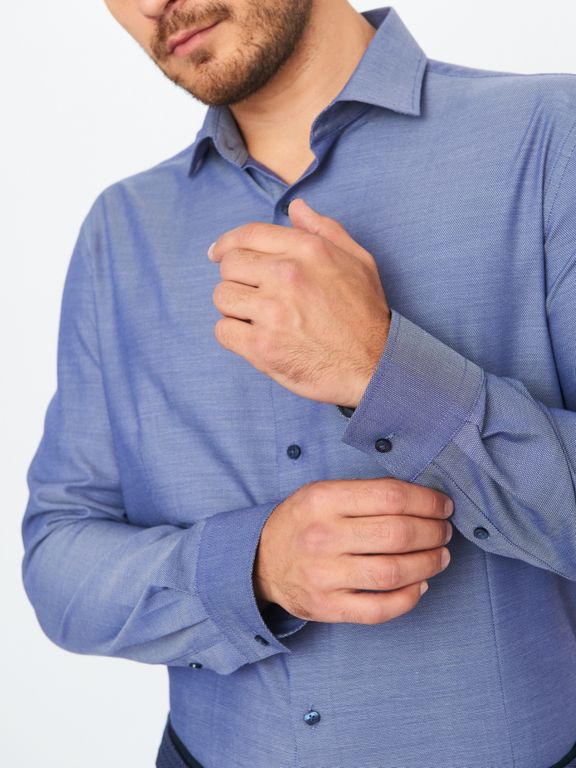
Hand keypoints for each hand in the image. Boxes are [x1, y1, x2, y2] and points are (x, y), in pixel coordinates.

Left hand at [208, 199, 390, 408]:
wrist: (375, 366)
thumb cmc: (367, 315)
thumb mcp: (358, 260)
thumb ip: (325, 230)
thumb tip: (296, 207)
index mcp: (308, 250)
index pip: (248, 235)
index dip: (227, 244)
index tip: (217, 253)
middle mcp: (287, 275)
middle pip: (229, 265)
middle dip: (236, 278)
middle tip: (252, 294)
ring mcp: (272, 312)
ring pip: (222, 297)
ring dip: (234, 307)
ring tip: (256, 318)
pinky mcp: (262, 346)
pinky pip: (223, 330)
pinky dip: (233, 335)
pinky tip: (253, 338)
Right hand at [253, 478, 453, 623]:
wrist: (260, 561)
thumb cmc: (302, 522)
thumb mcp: (322, 493)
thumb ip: (365, 494)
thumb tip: (423, 501)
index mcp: (323, 500)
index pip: (389, 496)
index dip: (426, 501)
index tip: (442, 506)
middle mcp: (322, 536)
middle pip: (397, 534)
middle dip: (433, 532)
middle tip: (444, 531)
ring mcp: (324, 575)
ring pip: (393, 572)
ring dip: (429, 564)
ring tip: (441, 556)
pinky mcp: (327, 607)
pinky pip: (379, 609)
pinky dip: (409, 598)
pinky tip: (421, 585)